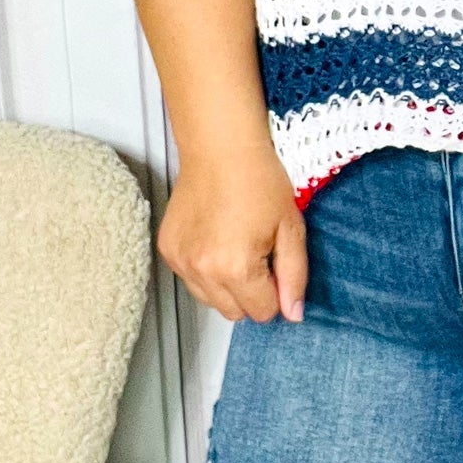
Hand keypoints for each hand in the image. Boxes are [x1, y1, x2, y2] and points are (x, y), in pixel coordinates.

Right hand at [157, 139, 308, 323]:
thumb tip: (293, 314)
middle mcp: (203, 271)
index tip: (275, 262)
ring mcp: (181, 262)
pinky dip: (205, 269)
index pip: (262, 312)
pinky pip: (191, 280)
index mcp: (237, 268)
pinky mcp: (168, 251)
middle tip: (258, 252)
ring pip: (210, 300)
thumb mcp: (291, 227)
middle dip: (252, 292)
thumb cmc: (259, 180)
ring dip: (226, 285)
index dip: (276, 291)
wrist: (220, 148)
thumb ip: (294, 275)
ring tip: (236, 244)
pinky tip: (216, 238)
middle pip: (235, 313)